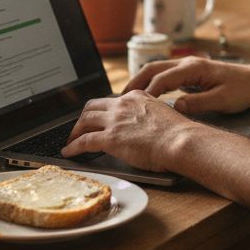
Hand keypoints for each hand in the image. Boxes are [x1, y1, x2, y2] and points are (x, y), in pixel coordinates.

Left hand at [61, 90, 192, 171]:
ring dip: (75, 131)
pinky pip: (84, 141)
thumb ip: (148, 115)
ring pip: (84, 121)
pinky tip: (69, 153)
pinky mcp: (110, 138)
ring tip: (71, 141)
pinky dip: (73, 147)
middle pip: (92, 107)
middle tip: (79, 129)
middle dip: (83, 118)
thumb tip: (143, 127)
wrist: (181, 141)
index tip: (98, 119)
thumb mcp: (161, 114)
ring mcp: (115, 120)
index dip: (101, 111)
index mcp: (136, 96)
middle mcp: (122, 104)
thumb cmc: (178, 134)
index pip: (111, 101)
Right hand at [124, 56, 249, 114]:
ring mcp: (188, 66)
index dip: (148, 93)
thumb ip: (198, 103)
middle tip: (119, 99)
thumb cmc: (242, 90)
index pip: (163, 79)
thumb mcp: (222, 101)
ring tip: (126, 98)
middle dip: (135, 82)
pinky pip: (164, 74)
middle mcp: (187, 63)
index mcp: (194, 68)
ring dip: (140, 81)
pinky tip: (145, 96)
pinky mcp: (189, 72)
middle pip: (153, 68)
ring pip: (156, 69)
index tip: (135, 106)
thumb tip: (175, 107)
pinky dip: (151, 83)